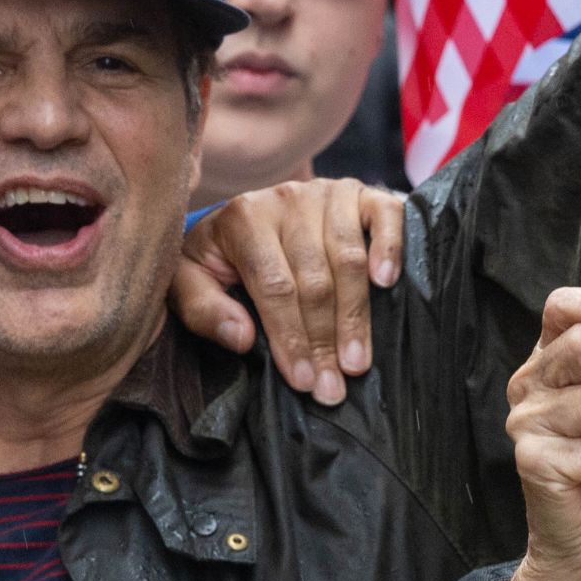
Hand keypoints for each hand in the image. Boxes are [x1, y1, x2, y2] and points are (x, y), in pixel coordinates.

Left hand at [169, 179, 404, 404]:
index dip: (290, 336)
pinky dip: (390, 248)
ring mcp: (327, 193)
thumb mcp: (191, 283)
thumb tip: (242, 337)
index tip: (302, 380)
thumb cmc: (218, 258)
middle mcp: (286, 199)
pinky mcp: (361, 192)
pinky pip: (385, 214)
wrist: (245, 215)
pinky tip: (387, 283)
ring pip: (348, 257)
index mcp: (242, 218)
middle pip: (315, 278)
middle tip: (331, 388)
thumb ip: (204, 311)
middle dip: (323, 340)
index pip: (274, 286)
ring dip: (355, 315)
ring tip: (357, 362)